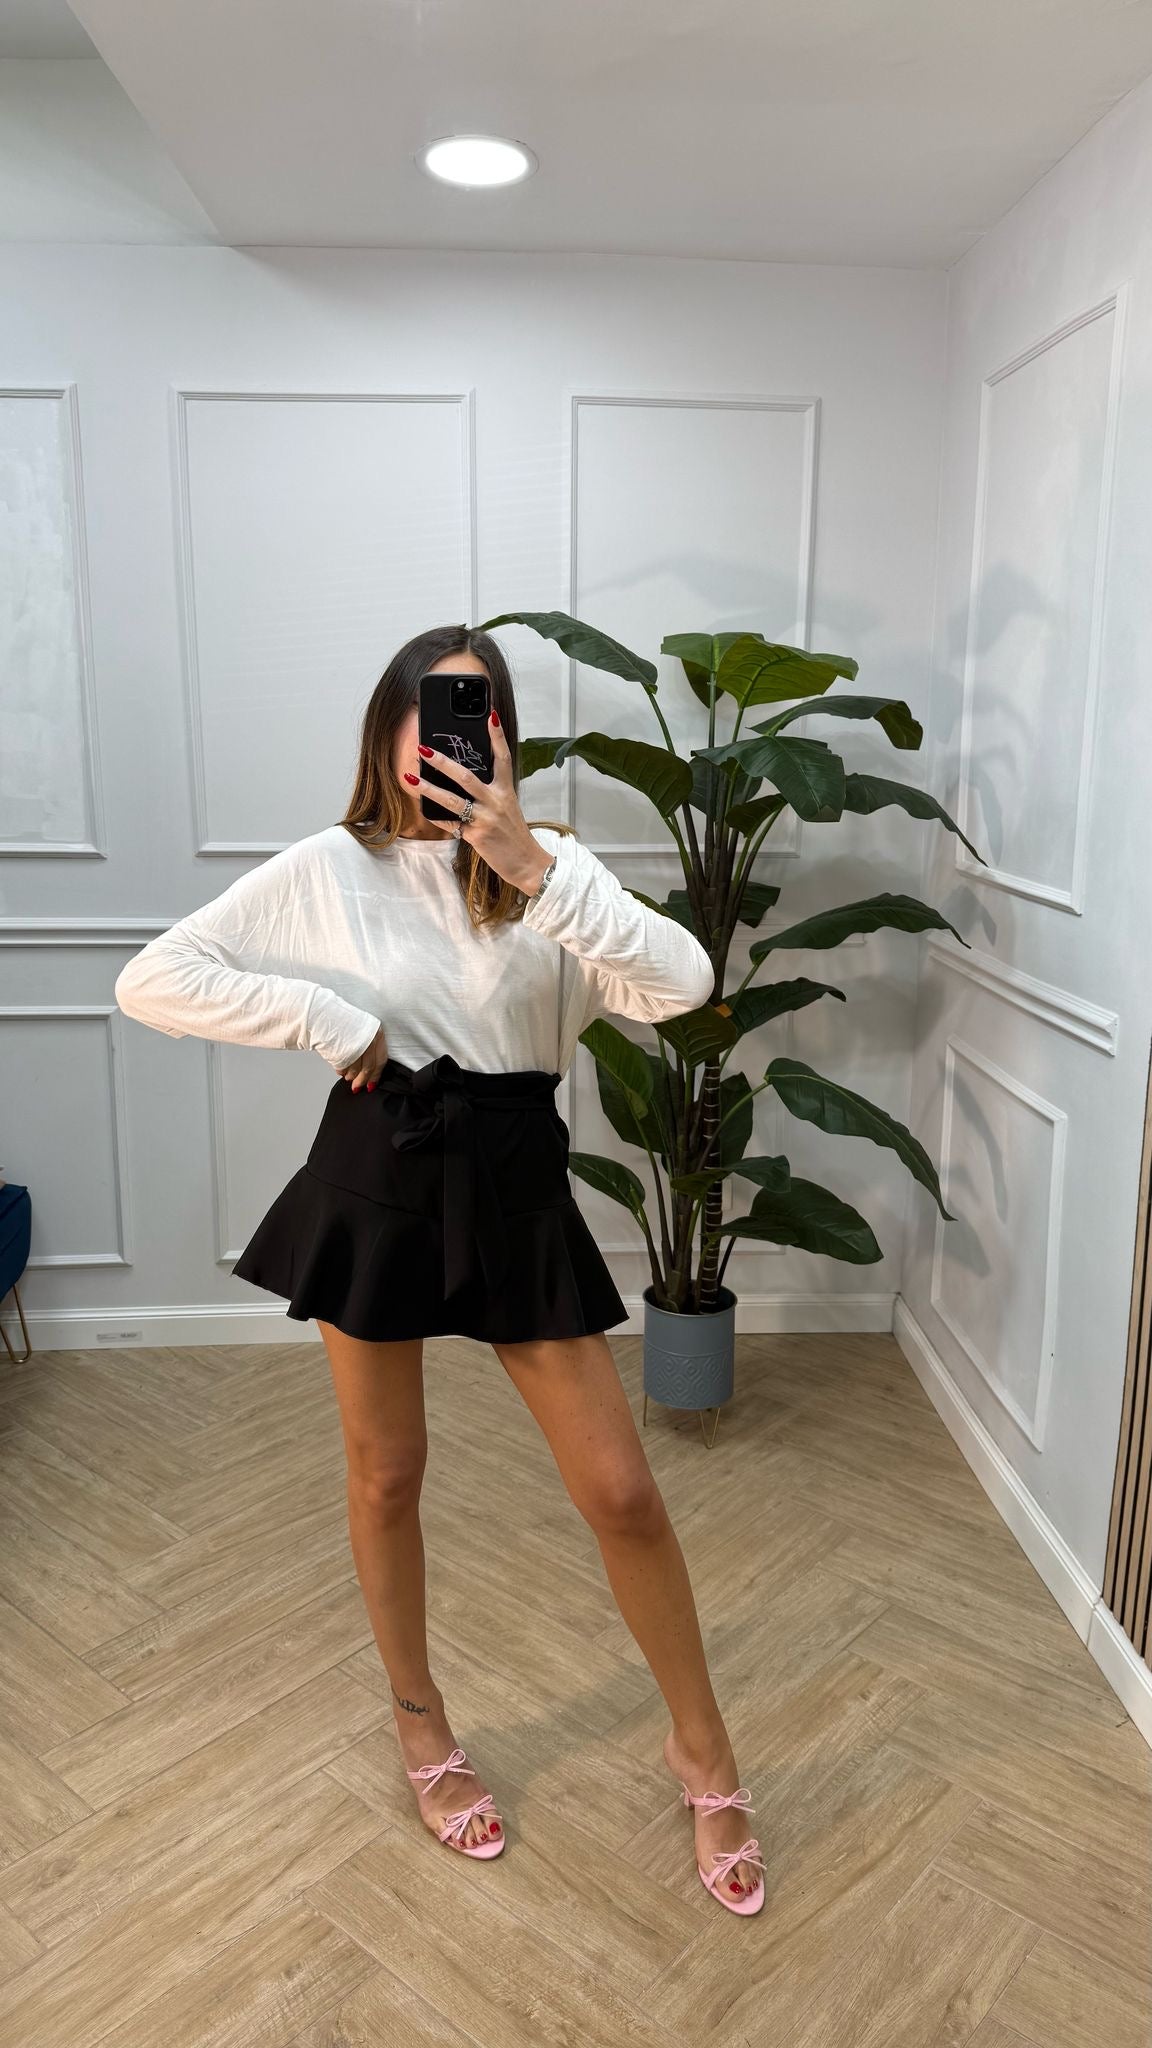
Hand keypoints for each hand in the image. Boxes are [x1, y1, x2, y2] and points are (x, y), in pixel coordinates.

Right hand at [341, 1024, 387, 1092]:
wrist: (322, 1013)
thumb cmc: (341, 1020)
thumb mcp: (361, 1028)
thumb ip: (368, 1046)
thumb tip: (368, 1067)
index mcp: (377, 1032)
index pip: (381, 1060)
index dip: (376, 1075)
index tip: (372, 1083)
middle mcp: (368, 1039)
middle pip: (369, 1067)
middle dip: (363, 1080)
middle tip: (358, 1086)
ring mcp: (356, 1045)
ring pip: (356, 1070)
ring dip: (352, 1077)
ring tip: (348, 1077)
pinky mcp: (342, 1052)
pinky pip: (344, 1068)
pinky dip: (342, 1072)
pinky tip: (341, 1071)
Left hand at [408, 711, 551, 894]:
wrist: (526, 862)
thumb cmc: (513, 833)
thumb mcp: (507, 807)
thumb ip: (489, 793)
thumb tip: (462, 779)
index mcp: (506, 790)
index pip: (503, 757)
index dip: (497, 735)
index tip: (490, 715)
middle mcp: (496, 801)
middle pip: (466, 776)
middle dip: (442, 762)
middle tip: (423, 749)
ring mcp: (485, 818)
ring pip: (452, 800)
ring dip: (428, 788)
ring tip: (410, 777)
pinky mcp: (476, 835)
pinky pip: (450, 823)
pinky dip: (436, 815)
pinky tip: (422, 807)